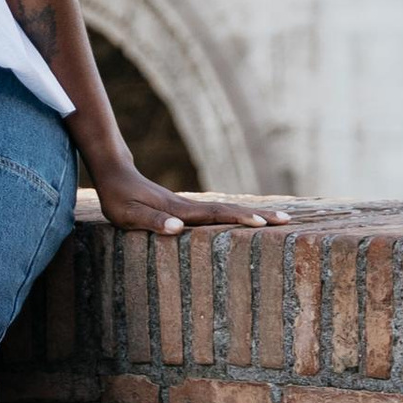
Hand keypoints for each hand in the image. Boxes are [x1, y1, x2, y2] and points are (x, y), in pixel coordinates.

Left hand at [91, 163, 289, 236]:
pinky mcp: (185, 208)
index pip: (215, 215)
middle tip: (287, 220)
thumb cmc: (118, 197)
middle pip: (228, 211)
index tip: (263, 222)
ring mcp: (188, 206)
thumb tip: (177, 229)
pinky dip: (235, 217)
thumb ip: (152, 220)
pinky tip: (244, 221)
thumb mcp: (128, 214)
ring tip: (277, 220)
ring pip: (225, 211)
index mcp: (179, 211)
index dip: (239, 219)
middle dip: (258, 215)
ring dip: (251, 215)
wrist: (115, 172)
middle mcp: (189, 207)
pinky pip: (216, 213)